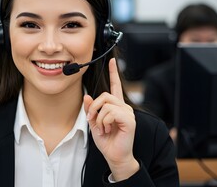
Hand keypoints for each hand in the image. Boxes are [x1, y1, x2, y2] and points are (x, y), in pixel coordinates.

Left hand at [84, 58, 138, 180]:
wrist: (114, 156)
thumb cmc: (106, 141)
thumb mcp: (94, 123)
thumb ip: (91, 109)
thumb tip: (87, 96)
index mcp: (116, 106)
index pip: (115, 86)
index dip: (113, 73)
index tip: (111, 61)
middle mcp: (123, 107)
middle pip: (104, 95)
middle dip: (94, 107)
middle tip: (92, 120)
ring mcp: (128, 113)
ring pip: (106, 104)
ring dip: (99, 117)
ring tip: (103, 128)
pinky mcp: (129, 120)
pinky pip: (111, 113)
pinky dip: (104, 122)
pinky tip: (107, 129)